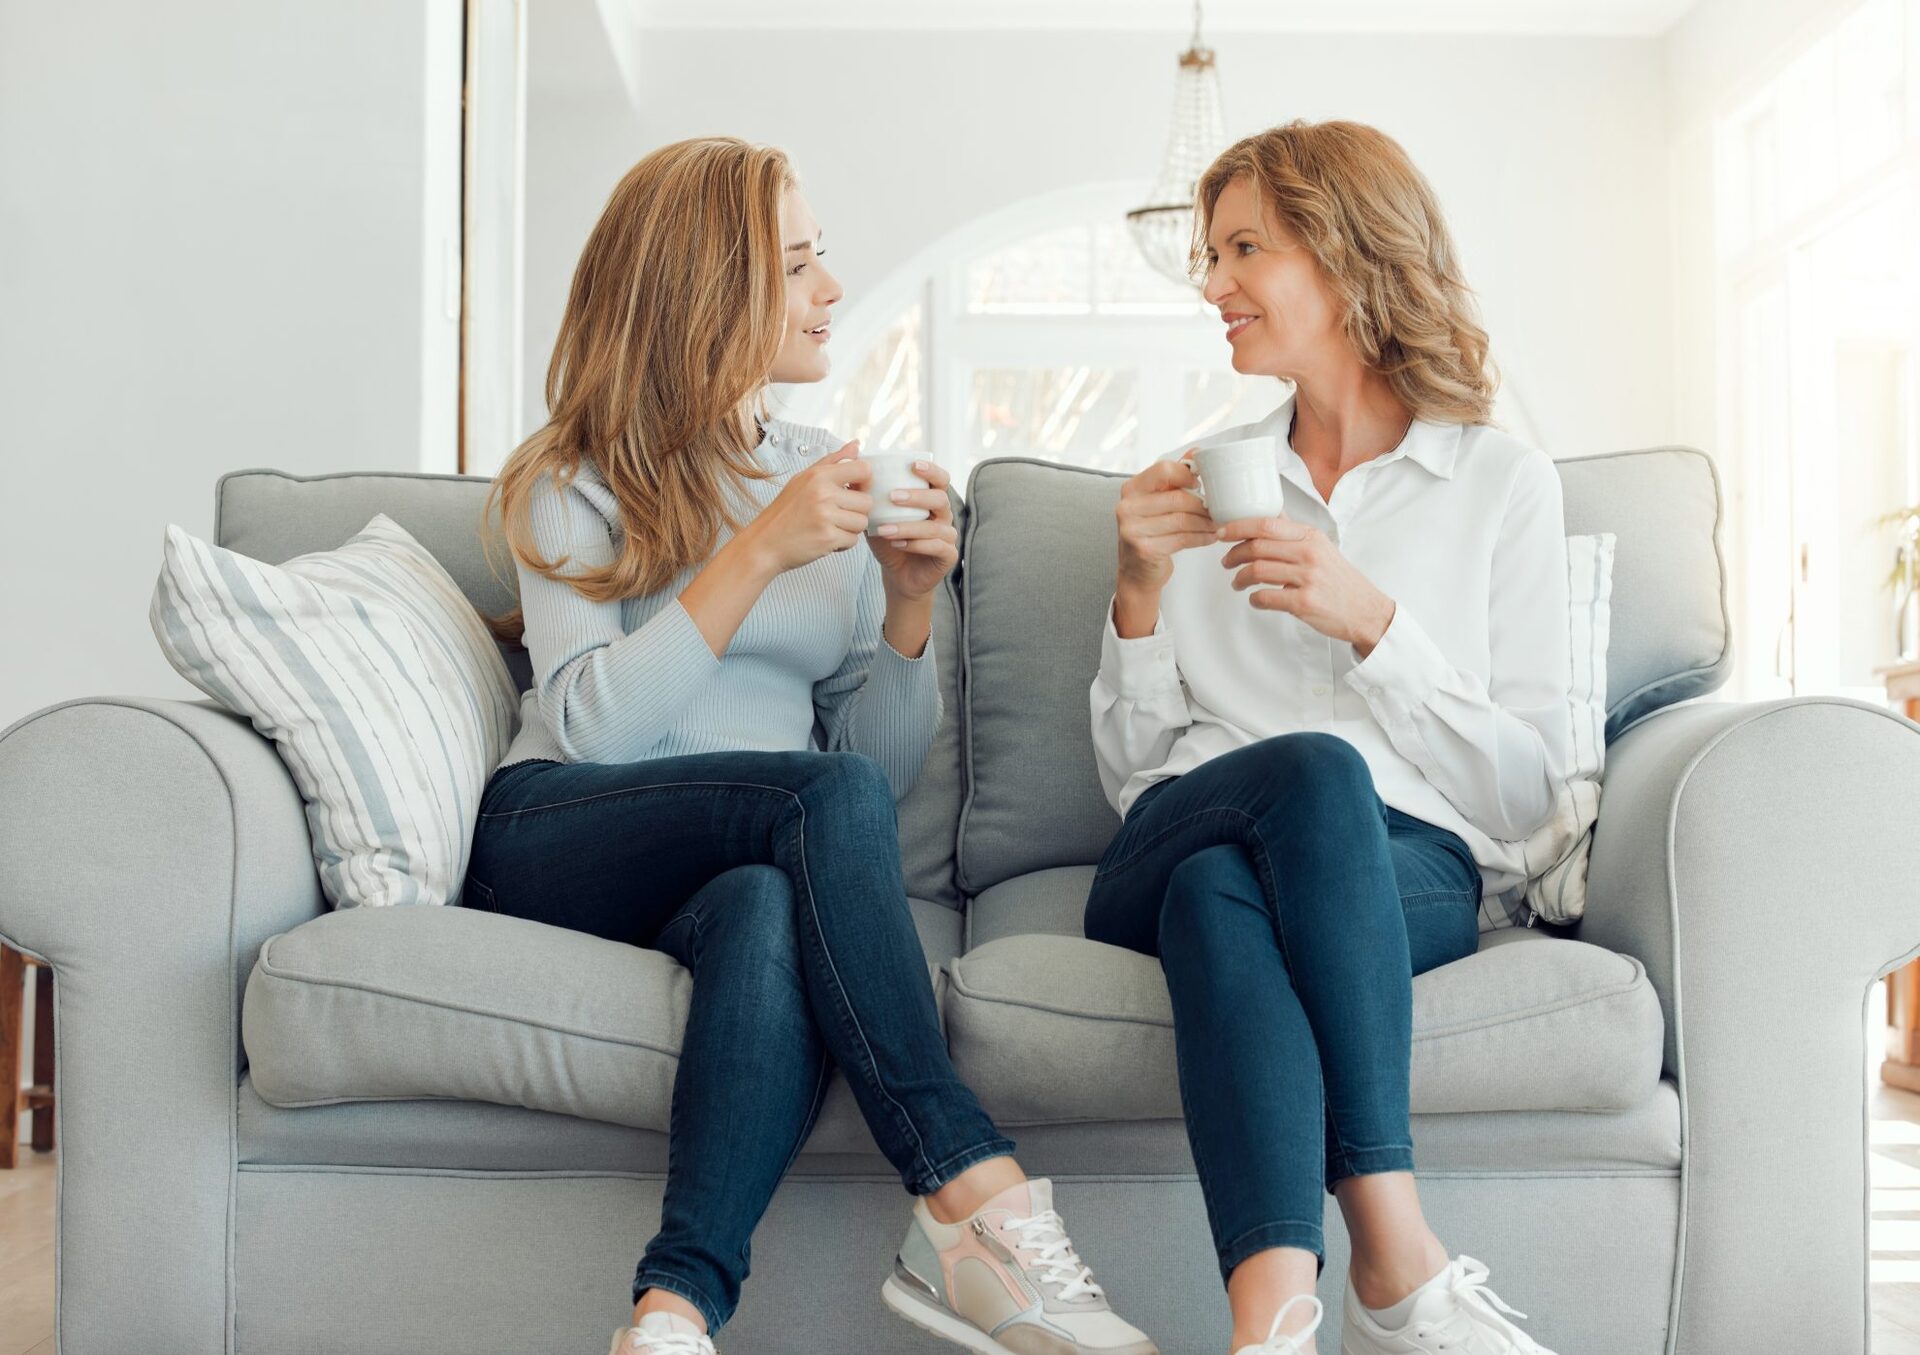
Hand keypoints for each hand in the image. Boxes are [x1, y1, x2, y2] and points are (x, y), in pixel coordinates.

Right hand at [738, 441, 872, 574]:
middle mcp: (823, 493)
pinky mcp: (827, 538)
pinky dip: (843, 543)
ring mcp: (826, 516)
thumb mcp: (803, 479)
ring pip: (862, 522)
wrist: (764, 543)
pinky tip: (826, 538)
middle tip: (837, 515)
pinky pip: (853, 540)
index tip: (855, 490)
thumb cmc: (785, 511)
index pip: (863, 469)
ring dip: (850, 528)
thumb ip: (833, 461)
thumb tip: (856, 445)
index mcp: (819, 475)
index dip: (866, 482)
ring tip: (831, 526)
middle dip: (856, 511)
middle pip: (867, 501)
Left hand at [868, 459, 958, 600]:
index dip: (932, 470)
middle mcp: (944, 515)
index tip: (913, 465)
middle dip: (917, 497)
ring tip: (884, 530)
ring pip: (935, 527)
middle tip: (892, 496)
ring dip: (908, 526)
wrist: (897, 574)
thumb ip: (868, 494)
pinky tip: (898, 544)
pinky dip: (916, 545)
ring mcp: (948, 536)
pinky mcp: (948, 556)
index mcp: (931, 500)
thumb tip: (853, 469)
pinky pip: (937, 547)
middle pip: (940, 499)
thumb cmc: (889, 540)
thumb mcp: (875, 516)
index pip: (940, 479)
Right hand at [1115, 453, 1217, 592]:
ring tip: (1217, 524)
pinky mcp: (1144, 549)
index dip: (1187, 475)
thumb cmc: (1150, 532)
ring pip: (1182, 519)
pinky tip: (1209, 537)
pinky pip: (1182, 538)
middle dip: (1203, 504)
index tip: (1201, 485)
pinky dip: (1201, 537)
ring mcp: (1133, 529)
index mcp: (1131, 489)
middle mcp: (1127, 507)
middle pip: (1178, 498)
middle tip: (1218, 509)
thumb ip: (1175, 476)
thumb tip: (1198, 451)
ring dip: (1205, 522)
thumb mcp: (1157, 501)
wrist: (1136, 572)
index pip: (1164, 470)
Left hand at [1216, 516, 1396, 654]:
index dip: (1237, 527)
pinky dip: (1254, 599)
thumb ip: (1294, 534)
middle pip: (1256, 547)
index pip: (1266, 524)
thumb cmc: (1340, 581)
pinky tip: (1255, 599)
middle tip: (1226, 562)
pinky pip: (1265, 598)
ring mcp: (1307, 578)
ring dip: (1240, 578)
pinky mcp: (1304, 602)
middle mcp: (1309, 553)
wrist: (1366, 611)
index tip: (1222, 533)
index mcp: (1311, 536)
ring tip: (1237, 582)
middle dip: (1233, 555)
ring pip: (1256, 571)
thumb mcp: (1322, 548)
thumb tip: (1268, 516)